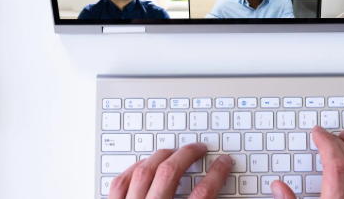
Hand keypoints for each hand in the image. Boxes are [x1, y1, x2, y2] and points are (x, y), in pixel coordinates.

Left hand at [108, 143, 232, 198]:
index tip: (223, 163)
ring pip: (142, 173)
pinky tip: (143, 166)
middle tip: (199, 149)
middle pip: (169, 174)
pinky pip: (120, 184)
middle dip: (187, 156)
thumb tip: (216, 190)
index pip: (203, 194)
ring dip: (160, 158)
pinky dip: (133, 170)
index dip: (217, 175)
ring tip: (174, 152)